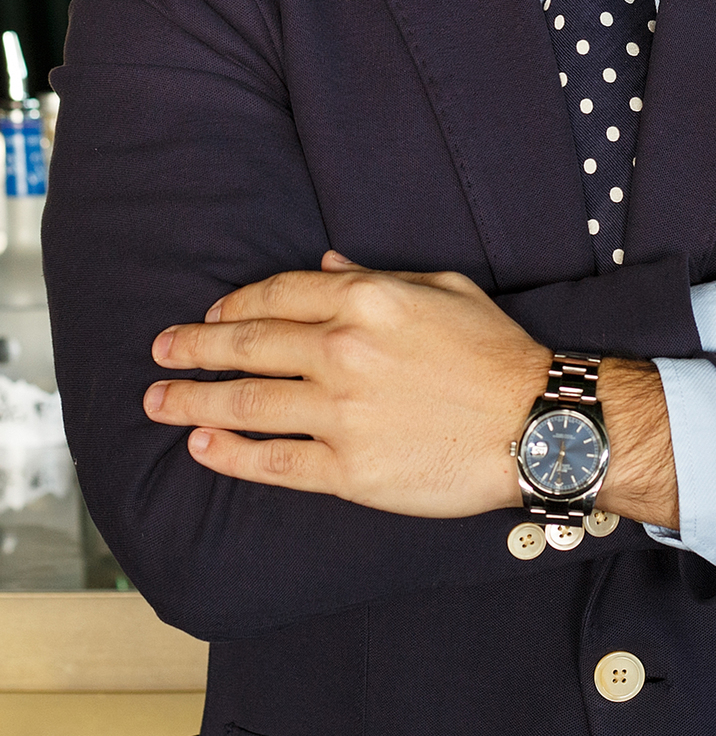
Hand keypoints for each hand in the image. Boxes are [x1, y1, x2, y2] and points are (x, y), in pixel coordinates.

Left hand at [144, 253, 678, 527]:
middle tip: (160, 351)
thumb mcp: (443, 288)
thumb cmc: (495, 352)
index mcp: (367, 300)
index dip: (234, 305)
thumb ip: (376, 276)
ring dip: (193, 401)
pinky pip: (273, 461)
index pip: (278, 296)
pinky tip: (204, 445)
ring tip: (159, 402)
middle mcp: (344, 351)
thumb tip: (326, 265)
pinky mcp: (348, 470)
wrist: (536, 423)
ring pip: (247, 403)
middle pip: (247, 346)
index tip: (210, 315)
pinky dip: (231, 453)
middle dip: (194, 347)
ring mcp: (341, 413)